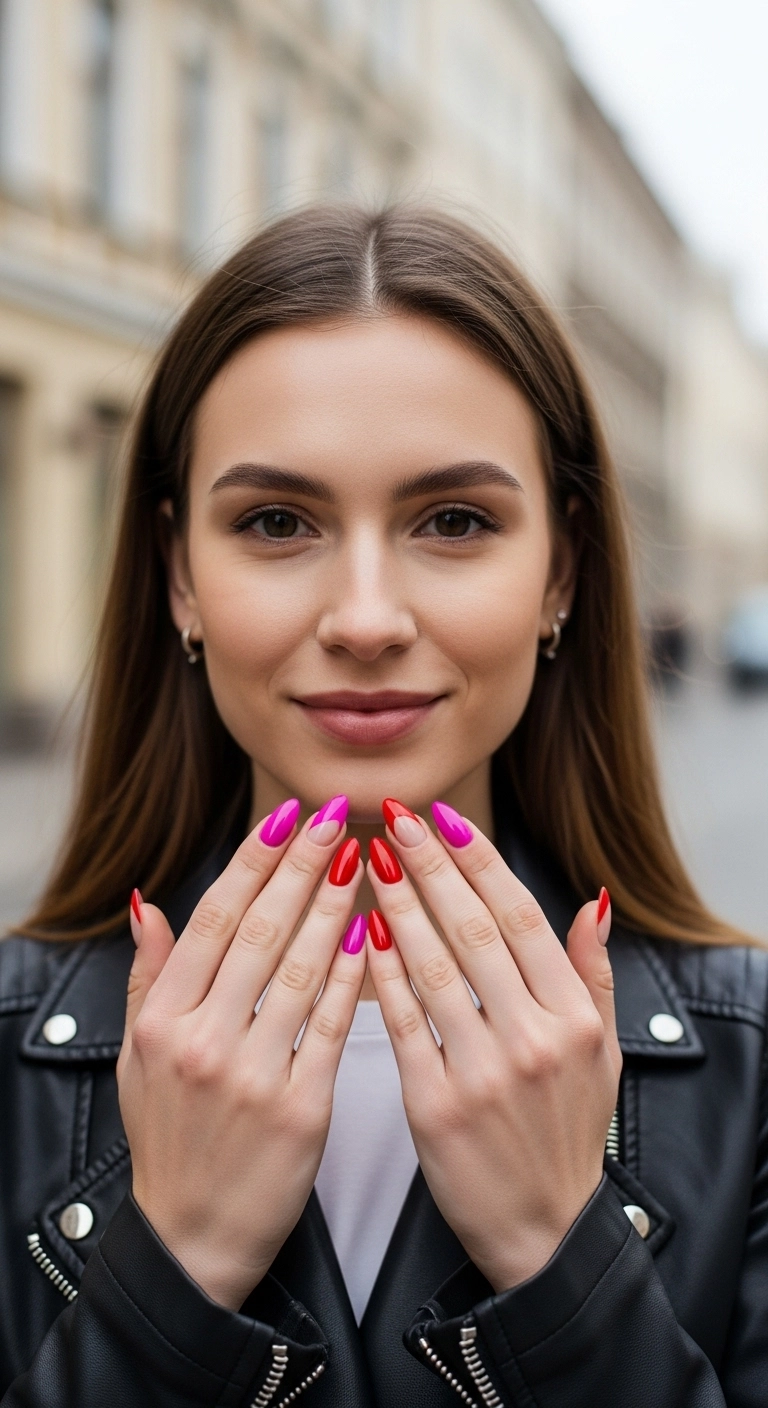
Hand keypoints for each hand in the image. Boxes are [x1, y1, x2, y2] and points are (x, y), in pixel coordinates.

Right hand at [117, 802, 365, 1309]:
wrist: (193, 1239)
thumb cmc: (170, 1141)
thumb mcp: (137, 1058)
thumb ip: (147, 977)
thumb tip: (148, 903)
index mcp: (165, 1020)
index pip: (213, 919)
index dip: (252, 862)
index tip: (284, 816)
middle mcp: (203, 1040)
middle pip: (260, 932)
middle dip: (301, 865)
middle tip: (334, 813)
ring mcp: (252, 1075)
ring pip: (301, 970)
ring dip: (335, 906)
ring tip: (362, 857)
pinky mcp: (299, 1110)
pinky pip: (332, 1026)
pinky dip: (354, 977)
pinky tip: (376, 933)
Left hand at [366, 804, 620, 1292]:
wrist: (544, 1231)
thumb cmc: (567, 1135)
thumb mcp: (602, 1053)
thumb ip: (593, 974)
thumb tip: (591, 901)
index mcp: (572, 1016)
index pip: (519, 916)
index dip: (477, 860)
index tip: (443, 817)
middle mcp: (532, 1037)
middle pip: (472, 929)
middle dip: (428, 865)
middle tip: (393, 816)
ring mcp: (483, 1072)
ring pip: (432, 967)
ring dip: (397, 905)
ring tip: (365, 859)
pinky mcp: (435, 1106)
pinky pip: (403, 1024)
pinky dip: (381, 974)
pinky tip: (361, 933)